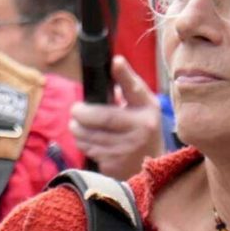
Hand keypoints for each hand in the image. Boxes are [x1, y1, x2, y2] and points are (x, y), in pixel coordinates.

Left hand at [70, 55, 163, 179]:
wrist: (153, 168)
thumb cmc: (143, 129)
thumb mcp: (143, 107)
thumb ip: (128, 89)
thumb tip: (108, 71)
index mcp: (148, 109)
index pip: (135, 89)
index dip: (125, 75)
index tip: (116, 62)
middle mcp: (141, 128)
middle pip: (103, 116)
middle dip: (81, 112)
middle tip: (76, 109)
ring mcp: (127, 148)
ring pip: (89, 134)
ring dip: (77, 128)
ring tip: (78, 124)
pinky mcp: (114, 164)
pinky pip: (88, 149)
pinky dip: (82, 142)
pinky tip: (87, 140)